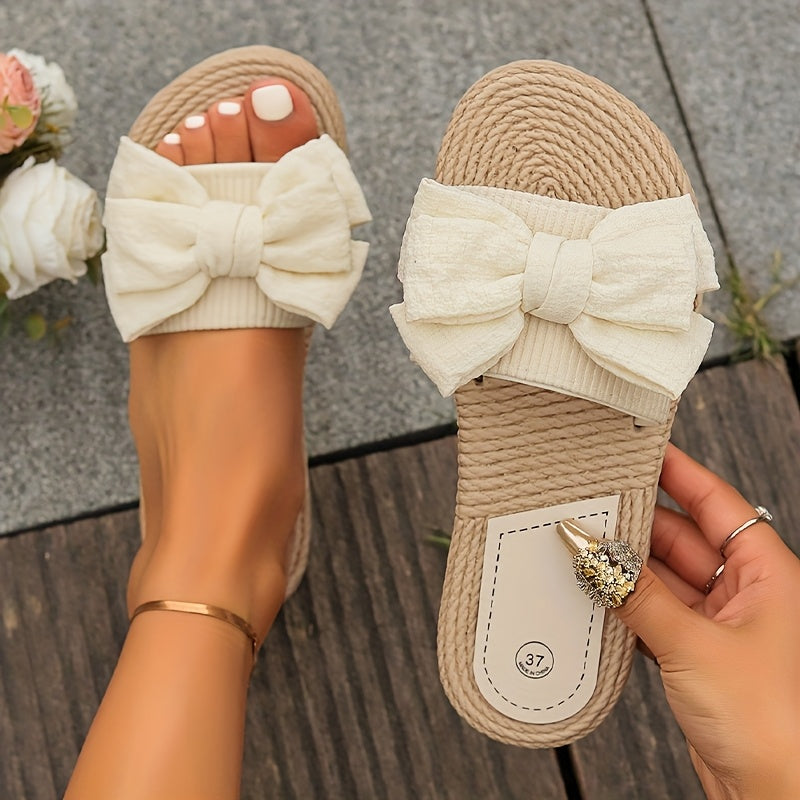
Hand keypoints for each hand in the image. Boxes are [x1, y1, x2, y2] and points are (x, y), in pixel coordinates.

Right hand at [614, 444, 799, 799]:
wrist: (775, 797)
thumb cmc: (775, 726)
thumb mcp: (694, 644)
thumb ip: (634, 593)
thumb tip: (590, 550)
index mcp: (768, 573)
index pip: (716, 502)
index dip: (678, 471)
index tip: (639, 450)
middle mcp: (746, 592)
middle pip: (681, 537)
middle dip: (635, 524)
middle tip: (588, 506)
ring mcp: (719, 623)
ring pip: (662, 576)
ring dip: (625, 568)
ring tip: (583, 550)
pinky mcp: (695, 653)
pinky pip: (653, 611)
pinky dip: (625, 603)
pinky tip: (599, 596)